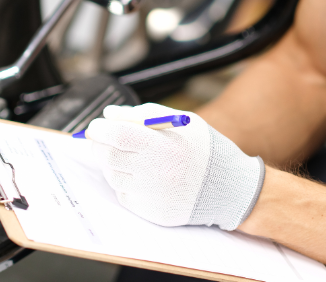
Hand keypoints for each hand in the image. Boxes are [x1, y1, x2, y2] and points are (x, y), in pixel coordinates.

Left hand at [84, 103, 264, 229]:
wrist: (228, 189)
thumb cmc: (203, 149)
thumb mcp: (181, 122)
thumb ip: (144, 114)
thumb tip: (110, 114)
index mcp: (162, 146)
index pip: (116, 135)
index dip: (100, 129)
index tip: (97, 125)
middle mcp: (153, 173)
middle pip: (108, 156)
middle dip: (100, 144)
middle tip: (104, 139)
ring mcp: (150, 195)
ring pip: (112, 175)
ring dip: (113, 163)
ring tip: (134, 157)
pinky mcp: (149, 212)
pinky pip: (124, 194)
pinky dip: (127, 183)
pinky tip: (145, 176)